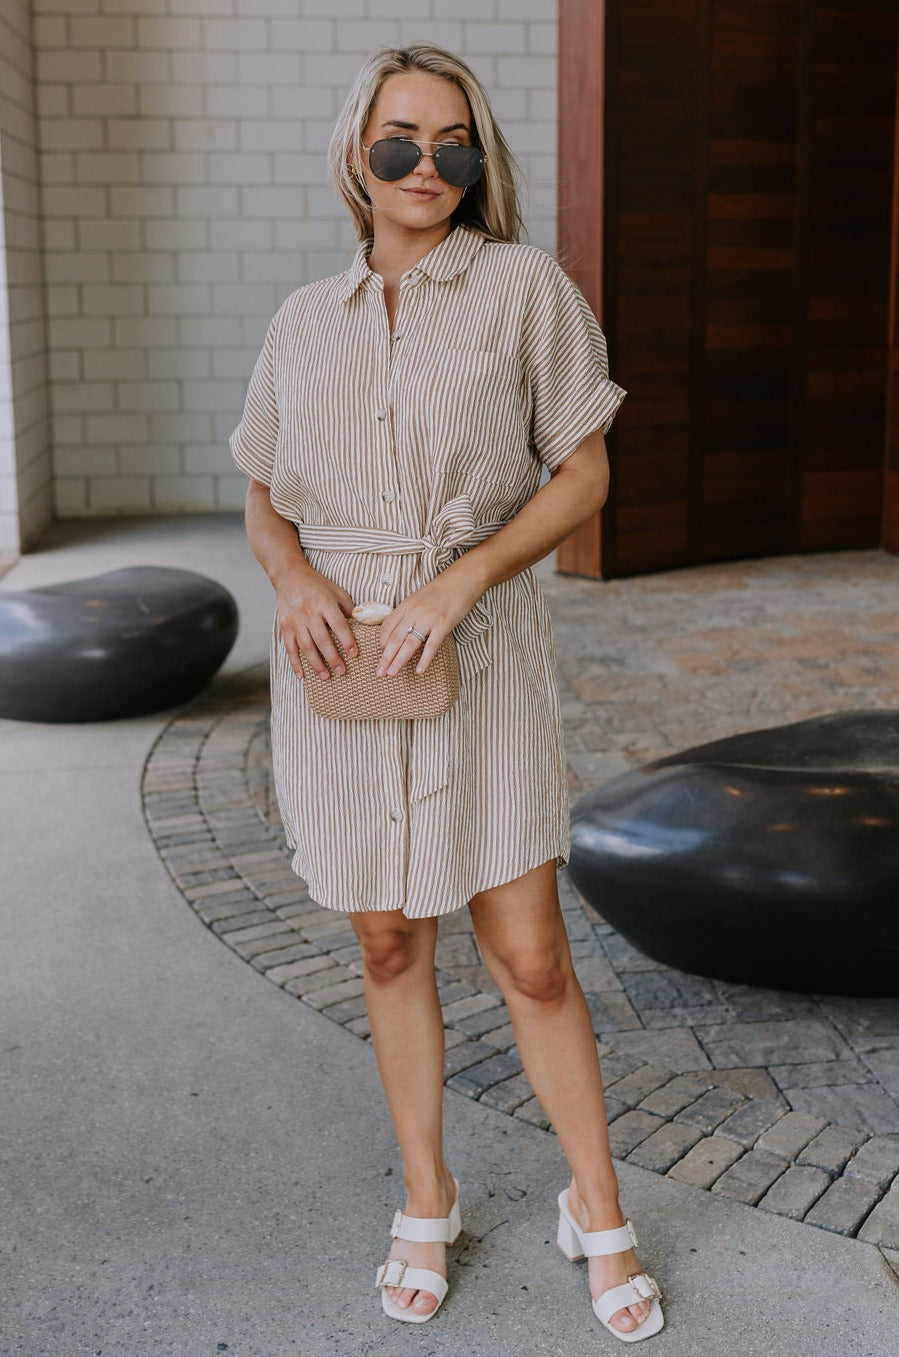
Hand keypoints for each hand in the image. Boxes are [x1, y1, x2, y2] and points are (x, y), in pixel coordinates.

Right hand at [274, 561, 356, 680]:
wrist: (290, 576)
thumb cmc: (317, 585)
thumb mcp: (337, 591)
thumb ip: (349, 608)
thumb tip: (363, 626)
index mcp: (325, 603)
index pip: (338, 625)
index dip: (347, 640)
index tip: (354, 654)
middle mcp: (309, 612)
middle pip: (322, 639)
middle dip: (333, 658)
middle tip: (342, 672)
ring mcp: (295, 621)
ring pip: (306, 647)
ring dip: (316, 664)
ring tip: (325, 676)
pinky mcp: (285, 626)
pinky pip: (290, 648)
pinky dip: (295, 663)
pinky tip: (302, 675)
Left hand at [377, 566, 484, 677]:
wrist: (463, 580)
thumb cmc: (441, 591)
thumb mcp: (419, 598)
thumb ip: (409, 613)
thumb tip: (402, 631)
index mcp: (406, 605)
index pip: (387, 626)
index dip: (382, 642)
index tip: (381, 654)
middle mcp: (414, 612)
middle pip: (395, 638)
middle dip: (385, 657)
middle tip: (379, 673)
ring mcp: (428, 618)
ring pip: (409, 644)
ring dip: (399, 661)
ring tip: (391, 674)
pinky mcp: (443, 624)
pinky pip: (431, 645)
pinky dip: (425, 660)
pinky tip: (419, 671)